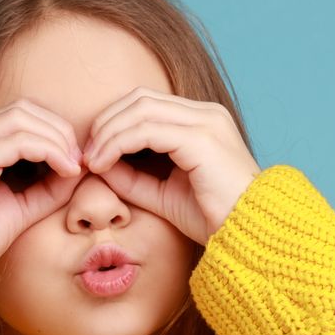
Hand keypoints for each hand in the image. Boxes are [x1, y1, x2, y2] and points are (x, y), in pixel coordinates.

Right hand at [0, 99, 85, 300]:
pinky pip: (18, 141)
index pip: (20, 115)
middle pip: (24, 109)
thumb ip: (47, 187)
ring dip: (57, 139)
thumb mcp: (19, 208)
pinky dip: (48, 151)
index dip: (54, 131)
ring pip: (22, 118)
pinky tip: (64, 170)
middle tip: (80, 161)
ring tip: (74, 166)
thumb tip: (80, 169)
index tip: (77, 161)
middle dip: (60, 130)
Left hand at [78, 87, 261, 244]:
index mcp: (201, 122)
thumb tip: (97, 163)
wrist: (250, 235)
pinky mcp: (201, 138)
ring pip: (141, 109)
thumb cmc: (213, 219)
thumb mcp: (163, 195)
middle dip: (106, 122)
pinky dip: (119, 143)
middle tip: (85, 153)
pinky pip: (147, 130)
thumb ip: (132, 177)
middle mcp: (206, 114)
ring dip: (108, 133)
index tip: (91, 153)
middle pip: (140, 98)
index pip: (147, 104)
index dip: (113, 122)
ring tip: (91, 161)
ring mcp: (206, 122)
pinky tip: (103, 163)